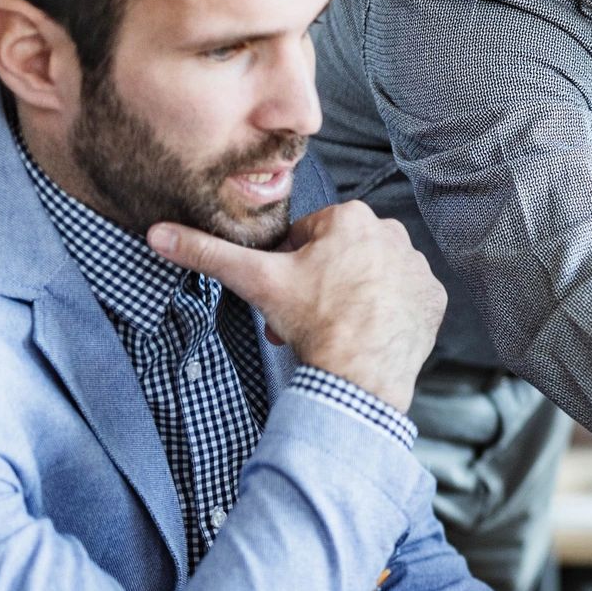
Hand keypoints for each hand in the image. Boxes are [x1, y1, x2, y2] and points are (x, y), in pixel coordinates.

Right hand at [151, 202, 444, 410]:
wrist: (359, 373)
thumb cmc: (312, 321)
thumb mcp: (256, 281)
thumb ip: (207, 253)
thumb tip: (158, 233)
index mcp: (351, 217)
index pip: (309, 237)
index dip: (289, 268)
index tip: (285, 293)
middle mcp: (393, 233)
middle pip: (341, 257)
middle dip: (317, 286)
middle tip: (301, 318)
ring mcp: (418, 267)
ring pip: (370, 277)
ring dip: (350, 297)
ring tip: (332, 328)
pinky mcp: (433, 298)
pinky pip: (403, 298)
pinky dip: (384, 312)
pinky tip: (365, 332)